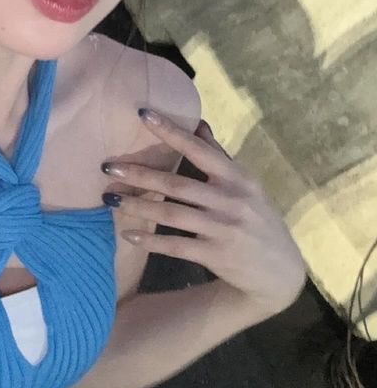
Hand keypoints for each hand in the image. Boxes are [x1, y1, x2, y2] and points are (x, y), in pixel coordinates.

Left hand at [102, 110, 306, 316]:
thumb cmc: (258, 219)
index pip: (198, 149)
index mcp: (237, 177)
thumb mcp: (247, 185)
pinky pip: (175, 245)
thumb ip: (219, 156)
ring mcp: (223, 228)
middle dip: (139, 175)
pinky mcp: (216, 255)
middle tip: (107, 167)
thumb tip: (198, 123)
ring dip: (137, 206)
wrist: (279, 272)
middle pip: (176, 184)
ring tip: (110, 200)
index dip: (170, 131)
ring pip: (170, 213)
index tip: (142, 114)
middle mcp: (231, 200)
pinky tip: (127, 234)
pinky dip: (149, 240)